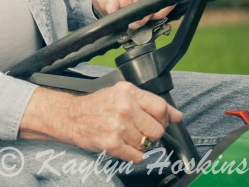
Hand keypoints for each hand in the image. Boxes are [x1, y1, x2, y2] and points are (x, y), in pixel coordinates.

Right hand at [19, 83, 183, 162]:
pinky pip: (137, 157)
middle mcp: (124, 107)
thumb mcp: (122, 95)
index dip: (164, 118)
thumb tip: (177, 115)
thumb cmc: (97, 106)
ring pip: (147, 145)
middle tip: (139, 131)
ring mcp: (118, 126)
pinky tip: (123, 146)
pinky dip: (134, 155)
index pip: (161, 108)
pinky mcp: (112, 143)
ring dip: (140, 145)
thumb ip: (150, 103)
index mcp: (128, 92)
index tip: (159, 122)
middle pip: (157, 130)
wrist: (71, 116)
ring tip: (126, 137)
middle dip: (151, 134)